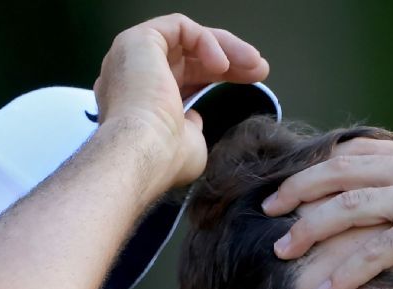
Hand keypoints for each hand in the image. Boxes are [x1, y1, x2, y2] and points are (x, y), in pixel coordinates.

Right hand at [92, 14, 268, 197]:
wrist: (145, 152)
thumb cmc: (164, 157)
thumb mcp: (189, 144)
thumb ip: (192, 128)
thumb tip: (193, 118)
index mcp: (142, 99)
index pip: (185, 76)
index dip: (221, 76)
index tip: (253, 81)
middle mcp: (133, 74)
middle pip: (189, 55)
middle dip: (230, 59)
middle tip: (259, 69)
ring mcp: (133, 55)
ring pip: (187, 37)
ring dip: (226, 46)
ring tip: (253, 64)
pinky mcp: (138, 40)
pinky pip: (180, 27)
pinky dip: (207, 41)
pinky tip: (222, 64)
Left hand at [262, 138, 392, 288]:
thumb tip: (391, 209)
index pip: (350, 153)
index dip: (313, 169)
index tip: (287, 188)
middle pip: (336, 172)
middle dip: (296, 192)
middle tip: (268, 213)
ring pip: (347, 207)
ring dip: (309, 230)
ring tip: (282, 251)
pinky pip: (375, 251)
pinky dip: (344, 272)